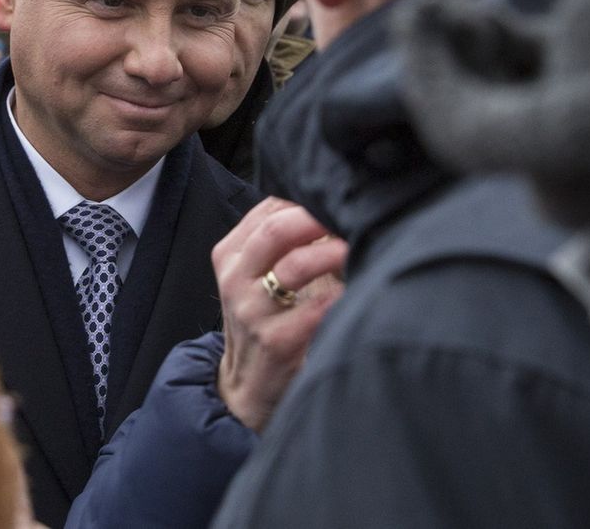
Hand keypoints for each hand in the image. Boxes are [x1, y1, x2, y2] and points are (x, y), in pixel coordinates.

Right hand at [212, 197, 345, 431]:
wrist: (248, 387)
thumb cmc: (264, 322)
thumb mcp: (256, 277)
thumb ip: (281, 243)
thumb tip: (328, 206)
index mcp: (229, 255)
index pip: (267, 210)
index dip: (305, 201)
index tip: (335, 203)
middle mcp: (235, 279)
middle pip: (276, 230)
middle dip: (319, 219)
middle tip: (351, 217)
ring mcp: (253, 311)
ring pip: (295, 266)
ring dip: (334, 253)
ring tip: (360, 246)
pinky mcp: (276, 340)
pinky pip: (317, 309)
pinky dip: (342, 294)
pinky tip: (359, 289)